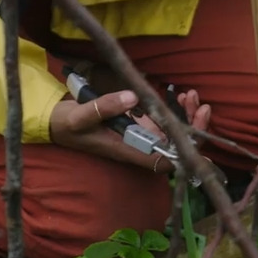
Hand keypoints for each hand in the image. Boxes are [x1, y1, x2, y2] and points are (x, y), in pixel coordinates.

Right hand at [49, 89, 210, 172]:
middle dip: (194, 128)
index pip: (165, 162)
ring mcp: (143, 136)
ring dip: (189, 116)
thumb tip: (133, 97)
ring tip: (191, 96)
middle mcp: (141, 147)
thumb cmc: (67, 124)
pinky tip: (182, 95)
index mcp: (129, 151)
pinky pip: (167, 122)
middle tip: (200, 106)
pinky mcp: (142, 126)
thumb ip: (104, 108)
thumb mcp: (79, 116)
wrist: (57, 121)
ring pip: (176, 133)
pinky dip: (178, 110)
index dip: (185, 154)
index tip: (197, 134)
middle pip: (178, 148)